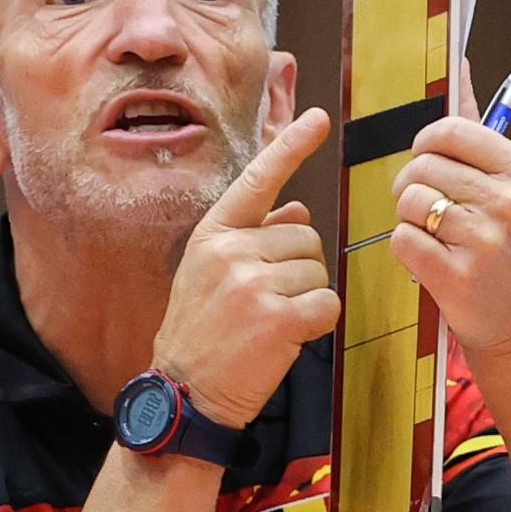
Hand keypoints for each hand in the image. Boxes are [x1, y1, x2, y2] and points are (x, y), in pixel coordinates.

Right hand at [154, 108, 339, 428]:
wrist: (184, 393)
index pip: (258, 179)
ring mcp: (253, 283)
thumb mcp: (211, 273)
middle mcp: (231, 250)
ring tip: (271, 321)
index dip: (291, 146)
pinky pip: (326, 303)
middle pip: (305, 235)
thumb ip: (252, 236)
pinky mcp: (278, 318)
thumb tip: (297, 210)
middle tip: (267, 301)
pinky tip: (287, 338)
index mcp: (213, 233)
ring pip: (318, 270)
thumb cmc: (202, 332)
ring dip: (307, 297)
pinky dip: (317, 323)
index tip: (319, 118)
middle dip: (299, 267)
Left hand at [389, 63, 510, 362]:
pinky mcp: (456, 275)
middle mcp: (507, 202)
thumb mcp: (510, 185)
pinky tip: (429, 260)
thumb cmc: (510, 249)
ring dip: (408, 219)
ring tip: (433, 236)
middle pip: (420, 166)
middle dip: (412, 186)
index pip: (448, 130)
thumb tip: (460, 62)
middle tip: (430, 211)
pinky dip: (406, 250)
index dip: (425, 145)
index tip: (429, 163)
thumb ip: (478, 127)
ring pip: (407, 201)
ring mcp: (483, 240)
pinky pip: (400, 239)